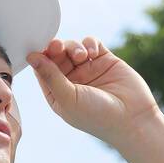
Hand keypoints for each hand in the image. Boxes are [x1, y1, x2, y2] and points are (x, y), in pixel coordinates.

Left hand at [26, 37, 161, 146]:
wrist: (132, 119)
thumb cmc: (96, 115)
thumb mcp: (67, 97)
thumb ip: (50, 76)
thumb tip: (31, 57)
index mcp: (56, 93)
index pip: (41, 70)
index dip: (39, 58)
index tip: (38, 49)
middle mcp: (70, 80)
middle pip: (55, 55)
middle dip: (55, 48)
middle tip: (57, 47)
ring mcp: (88, 69)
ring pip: (72, 47)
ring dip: (73, 47)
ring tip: (82, 56)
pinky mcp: (104, 60)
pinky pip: (91, 43)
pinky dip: (89, 43)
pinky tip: (93, 53)